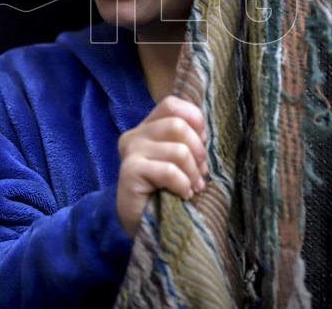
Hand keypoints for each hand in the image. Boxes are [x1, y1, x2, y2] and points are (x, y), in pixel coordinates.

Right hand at [116, 95, 208, 237]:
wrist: (146, 227)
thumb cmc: (167, 192)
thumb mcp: (179, 161)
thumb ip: (187, 141)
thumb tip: (203, 135)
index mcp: (147, 128)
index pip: (172, 105)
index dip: (193, 119)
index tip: (202, 142)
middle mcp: (135, 136)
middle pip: (178, 125)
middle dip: (197, 151)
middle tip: (200, 173)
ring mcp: (130, 153)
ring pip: (178, 150)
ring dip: (192, 173)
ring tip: (192, 188)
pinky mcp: (129, 171)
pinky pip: (169, 171)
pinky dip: (182, 185)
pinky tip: (182, 196)